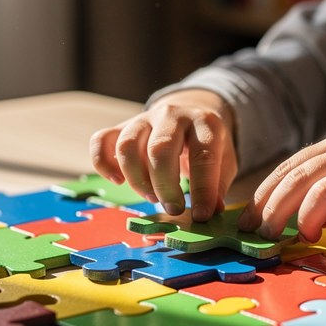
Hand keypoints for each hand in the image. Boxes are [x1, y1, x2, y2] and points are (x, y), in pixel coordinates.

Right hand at [89, 89, 237, 220]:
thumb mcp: (224, 160)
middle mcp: (172, 115)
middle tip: (172, 209)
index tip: (202, 215)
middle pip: (160, 149)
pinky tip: (117, 181)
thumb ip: (217, 184)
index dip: (203, 189)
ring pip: (128, 145)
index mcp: (205, 123)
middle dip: (165, 186)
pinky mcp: (122, 125)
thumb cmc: (207, 144)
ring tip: (151, 197)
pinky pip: (101, 140)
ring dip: (137, 178)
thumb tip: (211, 210)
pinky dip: (103, 163)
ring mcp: (144, 118)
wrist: (190, 110)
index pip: (203, 156)